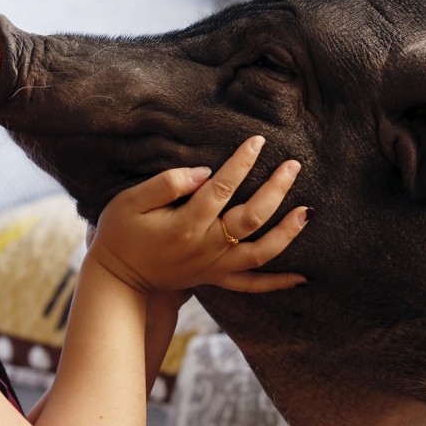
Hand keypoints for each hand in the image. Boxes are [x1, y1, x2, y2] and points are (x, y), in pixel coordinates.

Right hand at [87, 136, 309, 294]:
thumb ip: (167, 184)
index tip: (258, 141)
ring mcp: (213, 266)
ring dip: (287, 232)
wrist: (118, 281)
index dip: (242, 163)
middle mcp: (206, 247)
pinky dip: (278, 282)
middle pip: (251, 218)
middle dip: (275, 189)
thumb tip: (204, 174)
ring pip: (260, 253)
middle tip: (293, 165)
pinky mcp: (215, 278)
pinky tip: (302, 277)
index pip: (222, 188)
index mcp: (185, 225)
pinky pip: (252, 285)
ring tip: (308, 211)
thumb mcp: (131, 202)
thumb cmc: (121, 235)